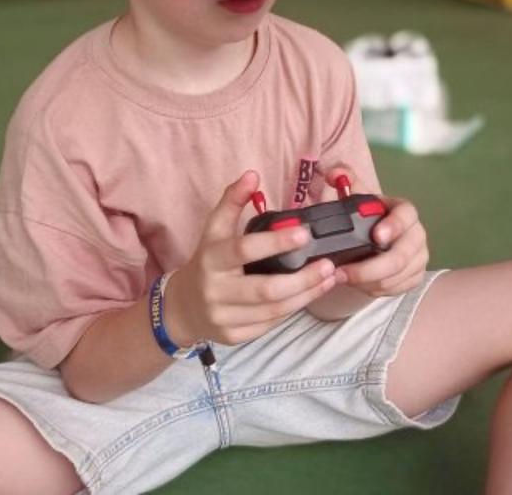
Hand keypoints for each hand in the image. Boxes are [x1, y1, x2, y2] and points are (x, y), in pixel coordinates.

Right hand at [165, 171, 341, 345]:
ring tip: (328, 278)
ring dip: (307, 294)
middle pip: (267, 289)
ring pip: (274, 310)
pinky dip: (293, 309)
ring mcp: (226, 317)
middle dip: (302, 278)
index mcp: (212, 259)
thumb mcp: (214, 229)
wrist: (183, 307)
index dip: (275, 242)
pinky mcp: (235, 336)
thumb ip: (232, 201)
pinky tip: (309, 295)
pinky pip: (271, 324)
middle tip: (328, 264)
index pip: (245, 250)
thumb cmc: (207, 261)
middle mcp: (217, 290)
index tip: (304, 233)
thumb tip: (252, 174)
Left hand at [321, 165, 429, 297]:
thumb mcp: (353, 195)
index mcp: (403, 210)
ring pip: (397, 276)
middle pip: (402, 255)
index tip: (376, 236)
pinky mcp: (415, 276)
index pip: (407, 216)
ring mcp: (418, 257)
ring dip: (368, 281)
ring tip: (342, 278)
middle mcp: (416, 234)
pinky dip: (375, 289)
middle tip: (342, 271)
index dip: (394, 226)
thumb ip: (343, 178)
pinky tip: (358, 284)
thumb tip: (335, 173)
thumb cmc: (364, 215)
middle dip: (371, 267)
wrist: (372, 237)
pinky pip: (397, 288)